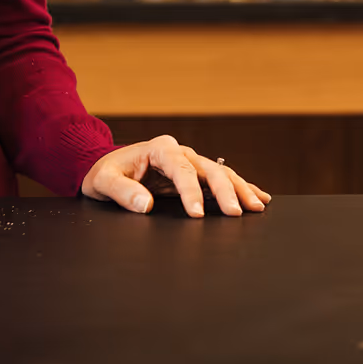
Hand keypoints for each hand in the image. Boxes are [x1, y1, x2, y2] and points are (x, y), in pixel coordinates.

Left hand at [81, 134, 269, 217]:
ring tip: (257, 205)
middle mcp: (178, 152)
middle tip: (236, 213)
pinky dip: (240, 187)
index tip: (198, 214)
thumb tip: (145, 205)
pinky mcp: (193, 174)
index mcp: (158, 149)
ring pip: (220, 173)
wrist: (106, 167)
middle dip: (225, 190)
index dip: (191, 191)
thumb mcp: (103, 182)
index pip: (181, 169)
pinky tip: (258, 197)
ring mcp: (188, 162)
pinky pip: (220, 180)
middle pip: (209, 168)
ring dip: (240, 189)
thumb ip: (121, 191)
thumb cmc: (104, 173)